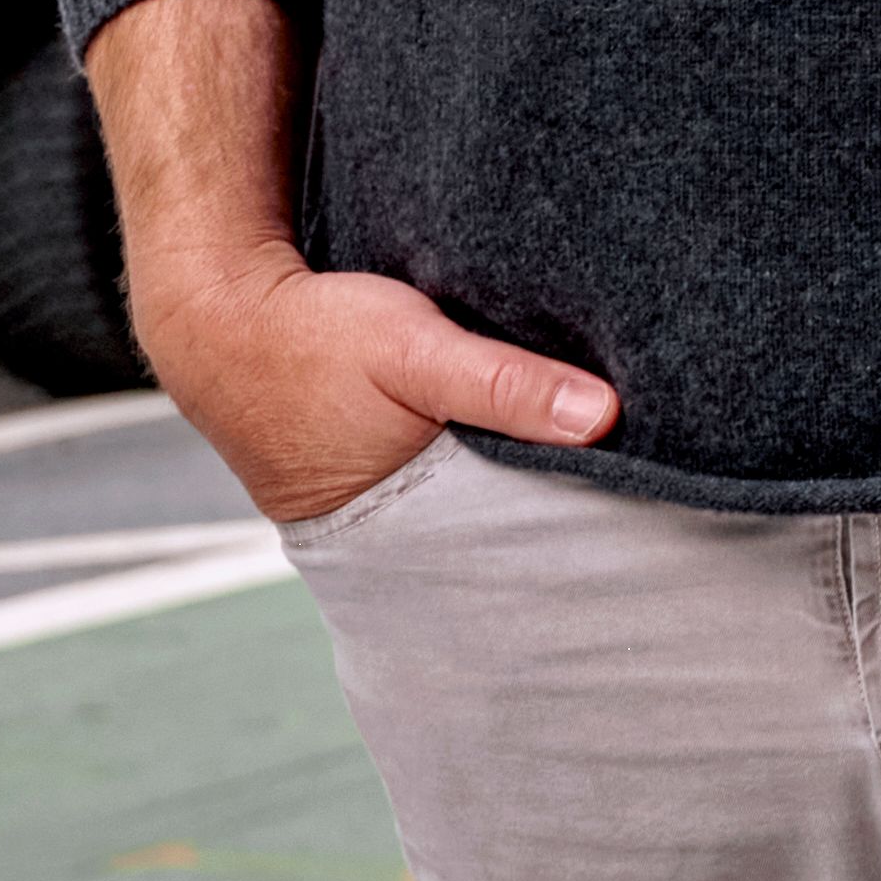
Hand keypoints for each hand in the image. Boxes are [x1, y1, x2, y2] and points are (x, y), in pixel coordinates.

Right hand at [134, 242, 621, 525]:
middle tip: (662, 530)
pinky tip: (557, 451)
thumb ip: (502, 382)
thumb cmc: (311, 337)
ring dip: (542, 499)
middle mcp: (415, 530)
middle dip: (574, 537)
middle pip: (515, 544)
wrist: (218, 323)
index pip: (523, 558)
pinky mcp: (400, 473)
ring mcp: (404, 509)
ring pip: (494, 515)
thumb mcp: (413, 350)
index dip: (586, 550)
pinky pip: (469, 487)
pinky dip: (506, 474)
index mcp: (421, 521)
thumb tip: (606, 416)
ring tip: (626, 495)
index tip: (660, 540)